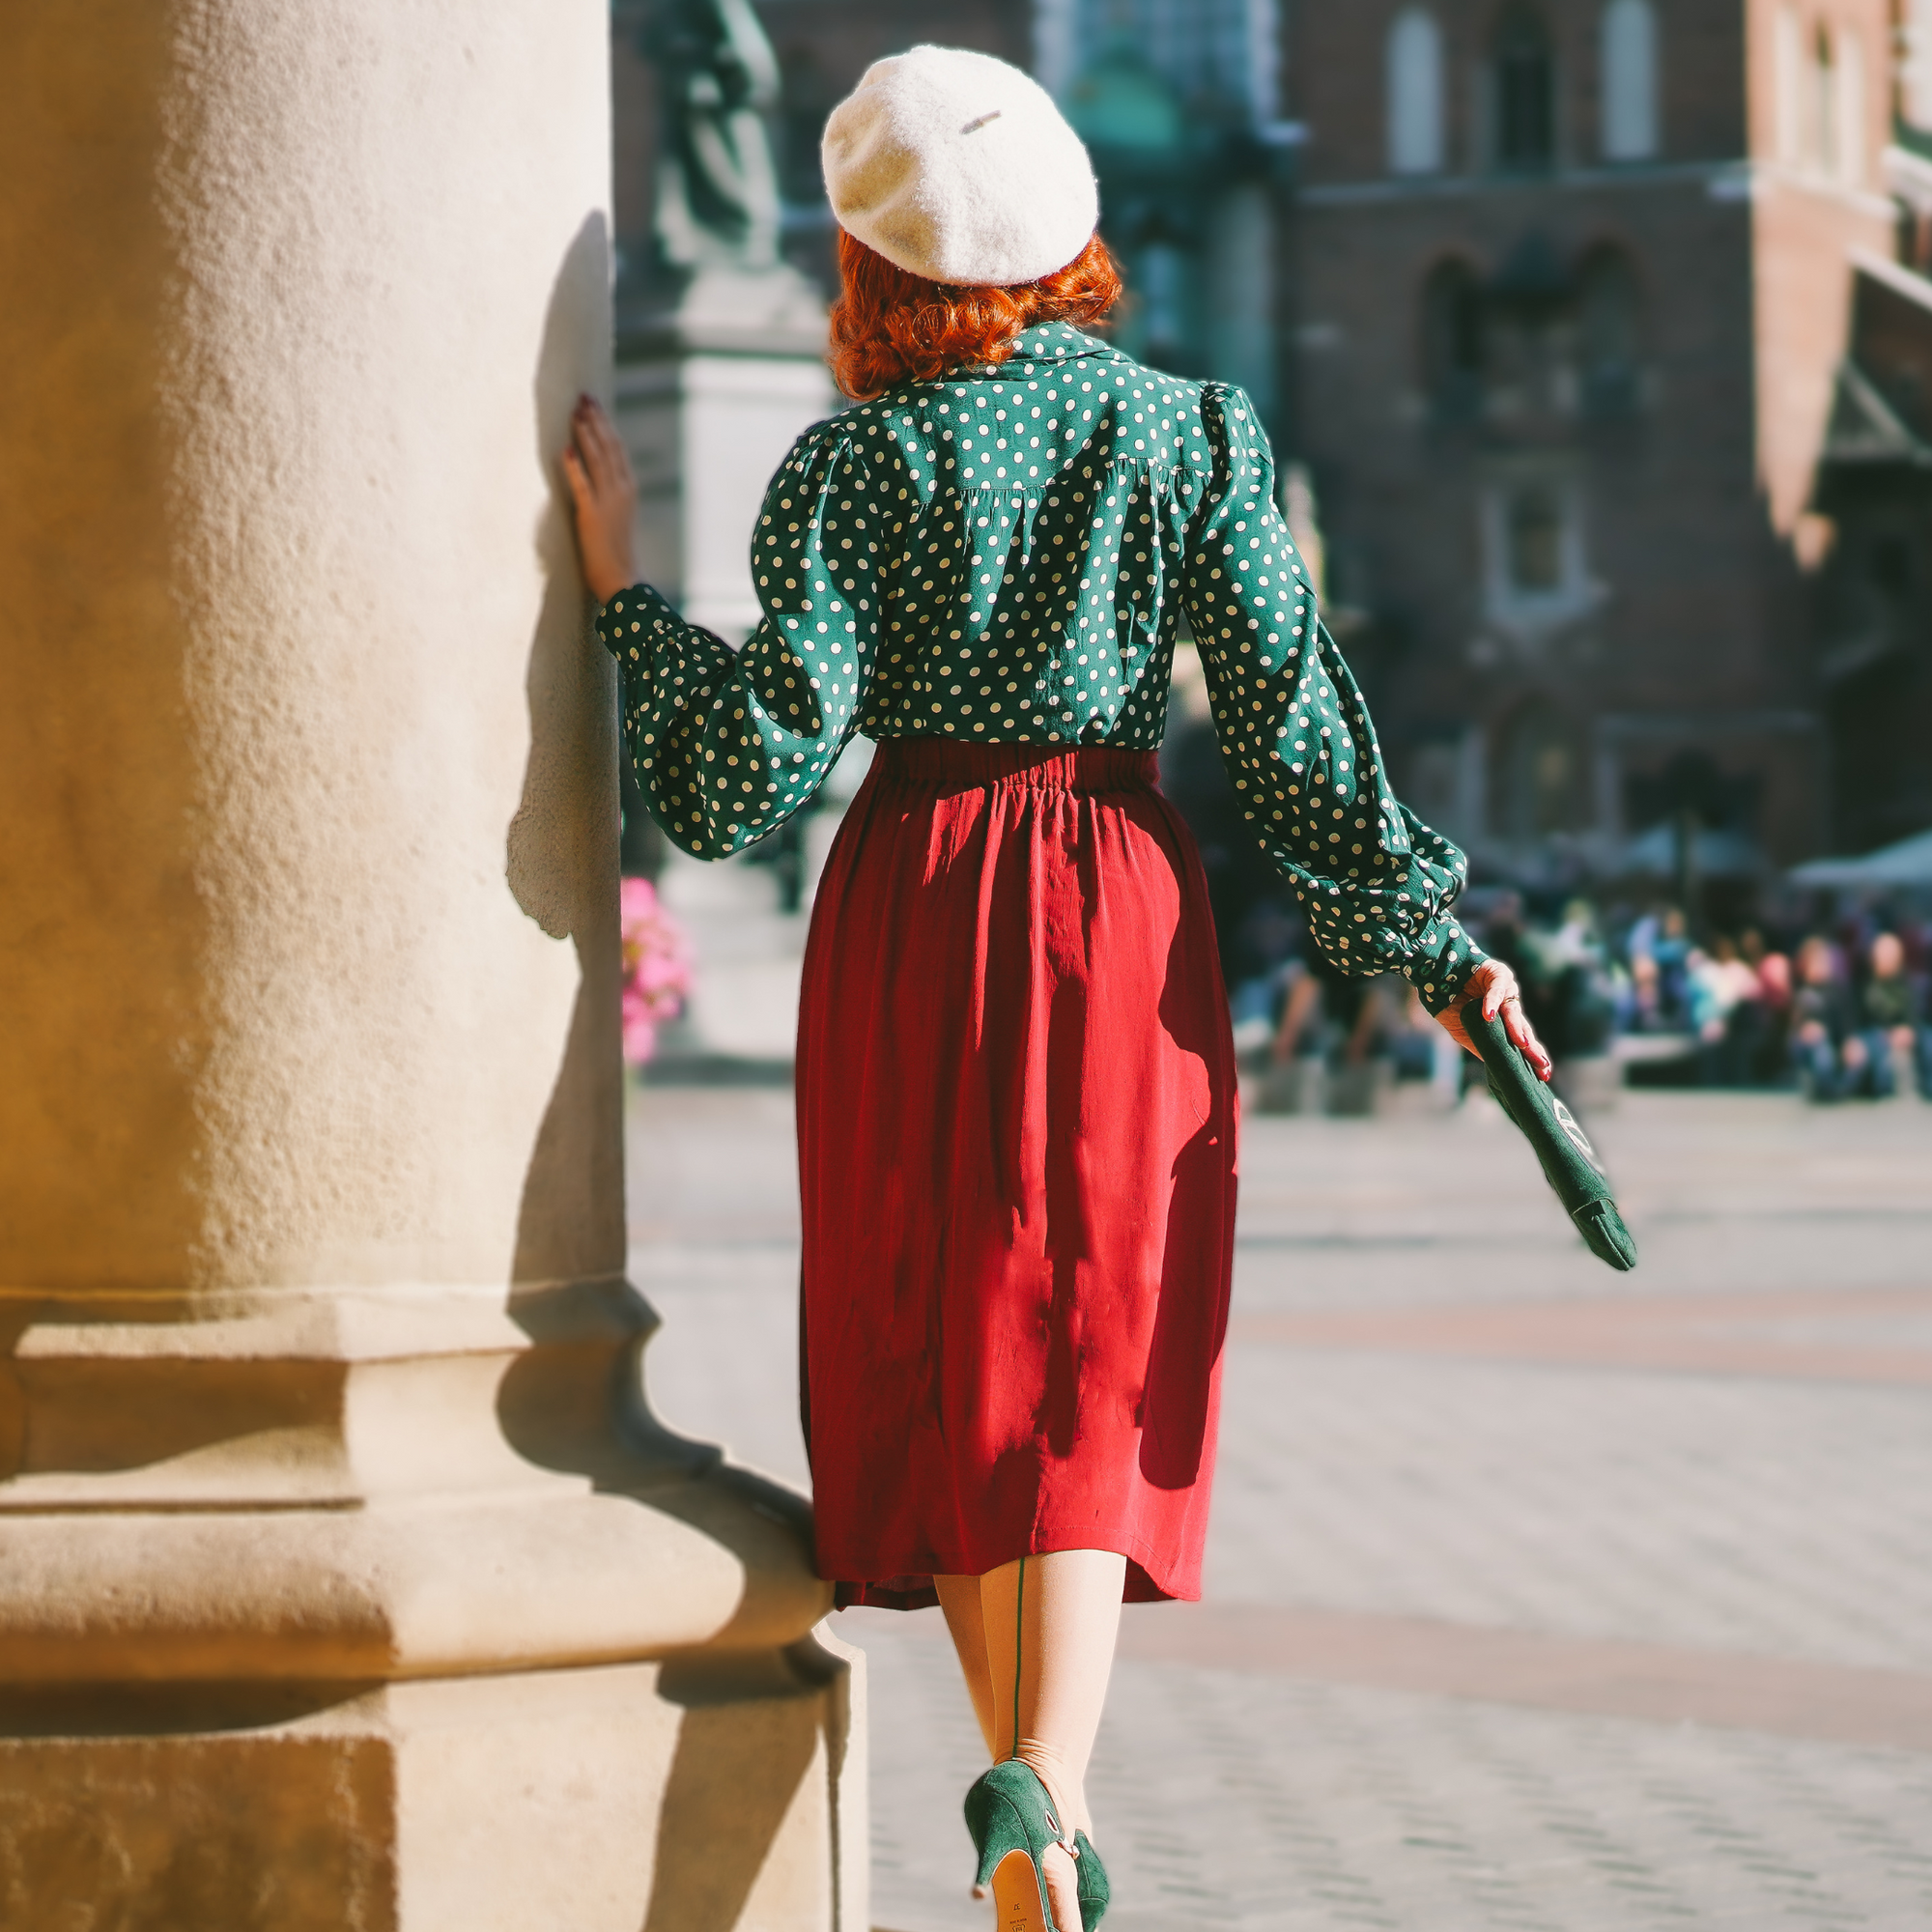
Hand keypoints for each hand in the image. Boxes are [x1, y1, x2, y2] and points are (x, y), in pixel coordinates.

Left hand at [562, 395, 638, 606]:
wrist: (623, 579)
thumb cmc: (616, 552)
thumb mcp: (616, 516)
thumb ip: (608, 494)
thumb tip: (595, 477)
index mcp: (628, 489)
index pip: (617, 449)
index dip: (605, 424)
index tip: (594, 405)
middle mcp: (621, 490)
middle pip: (609, 447)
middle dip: (596, 420)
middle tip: (583, 397)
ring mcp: (608, 502)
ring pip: (598, 459)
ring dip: (586, 434)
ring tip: (576, 412)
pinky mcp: (592, 515)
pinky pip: (582, 485)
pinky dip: (574, 466)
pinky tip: (566, 448)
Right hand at [1436, 958, 1553, 1082]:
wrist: (1436, 977)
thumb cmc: (1450, 1005)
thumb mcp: (1465, 1033)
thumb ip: (1482, 1045)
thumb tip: (1499, 1066)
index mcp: (1504, 1020)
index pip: (1522, 1040)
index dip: (1532, 1055)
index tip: (1544, 1075)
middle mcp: (1509, 1005)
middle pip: (1524, 1029)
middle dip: (1532, 1048)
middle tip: (1541, 1064)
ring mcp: (1505, 990)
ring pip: (1513, 1012)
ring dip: (1516, 1028)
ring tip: (1521, 1043)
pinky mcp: (1497, 974)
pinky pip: (1496, 990)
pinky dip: (1491, 1003)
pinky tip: (1487, 1016)